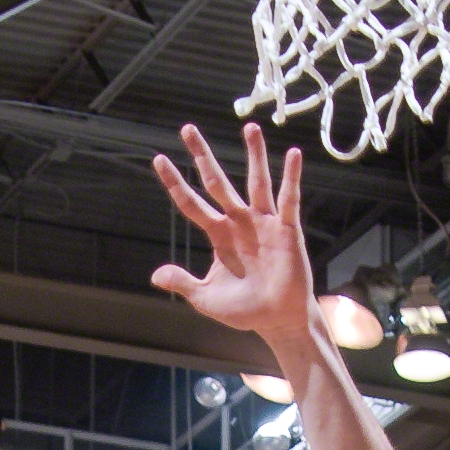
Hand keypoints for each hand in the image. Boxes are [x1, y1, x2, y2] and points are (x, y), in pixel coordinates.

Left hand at [151, 125, 315, 351]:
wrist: (277, 321)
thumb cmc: (244, 311)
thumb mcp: (207, 299)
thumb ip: (184, 284)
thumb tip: (156, 276)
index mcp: (218, 235)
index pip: (192, 204)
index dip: (175, 183)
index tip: (159, 159)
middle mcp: (239, 222)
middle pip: (217, 182)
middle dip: (202, 156)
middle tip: (187, 128)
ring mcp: (263, 222)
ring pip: (255, 181)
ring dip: (254, 154)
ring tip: (249, 127)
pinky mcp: (286, 229)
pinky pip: (288, 199)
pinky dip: (291, 177)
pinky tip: (293, 154)